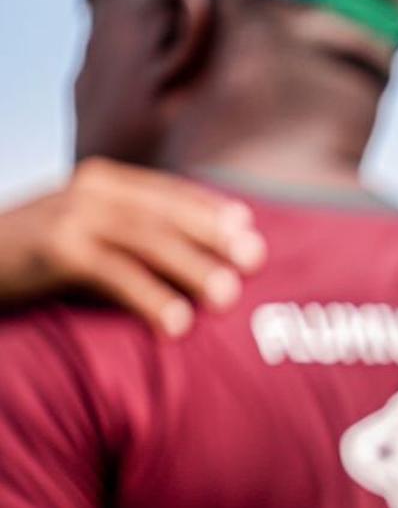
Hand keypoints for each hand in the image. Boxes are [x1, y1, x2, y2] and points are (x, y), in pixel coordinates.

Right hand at [0, 157, 265, 336]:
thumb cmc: (32, 259)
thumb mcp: (83, 234)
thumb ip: (130, 236)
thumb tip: (201, 259)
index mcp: (102, 183)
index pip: (170, 193)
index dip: (213, 212)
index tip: (253, 234)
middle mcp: (90, 191)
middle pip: (166, 213)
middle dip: (214, 237)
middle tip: (256, 263)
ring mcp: (71, 216)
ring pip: (148, 240)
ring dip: (192, 268)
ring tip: (227, 298)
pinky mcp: (55, 250)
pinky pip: (115, 274)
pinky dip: (150, 298)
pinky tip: (176, 325)